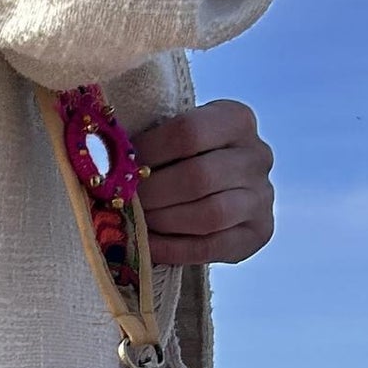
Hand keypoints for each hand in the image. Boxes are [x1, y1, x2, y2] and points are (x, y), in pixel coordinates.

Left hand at [135, 99, 273, 265]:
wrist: (219, 186)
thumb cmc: (183, 155)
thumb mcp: (173, 136)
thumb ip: (149, 143)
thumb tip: (105, 160)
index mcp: (236, 119)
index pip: (189, 131)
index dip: (148, 152)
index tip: (119, 166)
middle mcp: (257, 155)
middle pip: (200, 177)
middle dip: (153, 193)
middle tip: (123, 201)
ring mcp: (262, 196)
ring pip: (211, 214)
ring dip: (164, 221)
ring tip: (136, 222)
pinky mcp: (259, 232)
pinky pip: (212, 246)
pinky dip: (174, 249)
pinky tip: (147, 245)